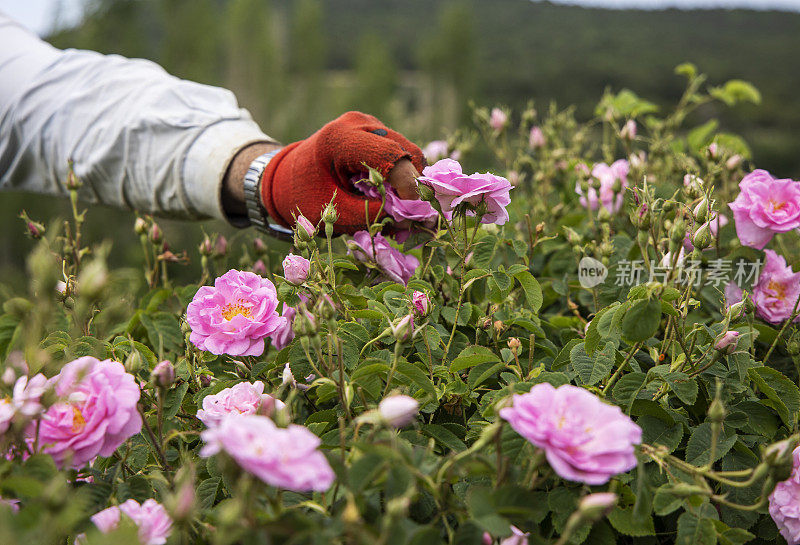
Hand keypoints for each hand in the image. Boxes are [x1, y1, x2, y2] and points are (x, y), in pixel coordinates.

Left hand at [259, 111, 425, 234]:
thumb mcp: (333, 213)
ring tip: (396, 212)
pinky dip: (401, 178)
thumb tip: (407, 219)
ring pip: (408, 153)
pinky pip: (401, 154)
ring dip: (408, 184)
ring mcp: (369, 124)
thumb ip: (370, 215)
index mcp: (340, 139)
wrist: (286, 176)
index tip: (410, 215)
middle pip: (405, 153)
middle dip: (411, 188)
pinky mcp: (376, 132)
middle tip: (406, 219)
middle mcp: (358, 123)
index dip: (407, 185)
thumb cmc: (303, 196)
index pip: (389, 156)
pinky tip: (390, 198)